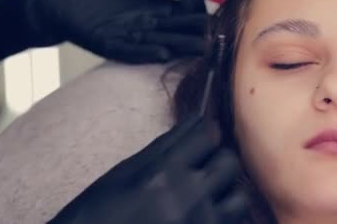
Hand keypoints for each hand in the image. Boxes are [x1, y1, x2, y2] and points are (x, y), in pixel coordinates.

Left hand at [25, 0, 208, 62]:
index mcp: (162, 8)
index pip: (190, 8)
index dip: (200, 2)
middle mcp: (153, 25)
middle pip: (183, 30)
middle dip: (198, 30)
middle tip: (213, 27)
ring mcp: (134, 37)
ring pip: (165, 44)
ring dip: (180, 46)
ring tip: (198, 47)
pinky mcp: (112, 45)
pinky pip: (134, 52)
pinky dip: (148, 52)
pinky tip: (163, 53)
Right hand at [48, 115, 249, 223]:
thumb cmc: (96, 215)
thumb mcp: (122, 176)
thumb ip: (162, 149)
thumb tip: (195, 123)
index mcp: (162, 173)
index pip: (207, 134)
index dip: (205, 134)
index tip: (201, 140)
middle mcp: (187, 198)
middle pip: (229, 162)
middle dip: (217, 162)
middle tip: (202, 171)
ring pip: (239, 198)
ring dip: (226, 196)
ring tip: (205, 201)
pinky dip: (223, 219)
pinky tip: (202, 219)